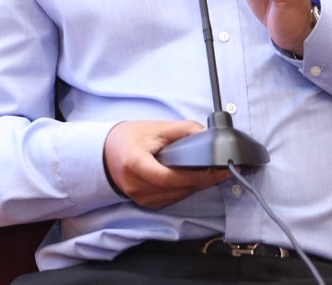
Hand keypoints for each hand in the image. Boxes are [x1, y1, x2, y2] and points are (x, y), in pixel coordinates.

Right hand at [103, 120, 230, 208]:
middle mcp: (136, 185)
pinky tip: (195, 179)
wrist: (107, 152)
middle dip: (203, 180)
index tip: (214, 169)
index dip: (193, 176)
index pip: (167, 177)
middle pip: (176, 189)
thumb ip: (182, 130)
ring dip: (197, 186)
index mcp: (135, 164)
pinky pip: (172, 199)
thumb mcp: (155, 128)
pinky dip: (185, 190)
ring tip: (214, 173)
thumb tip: (206, 134)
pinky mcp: (145, 203)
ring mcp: (140, 198)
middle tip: (224, 170)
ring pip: (177, 196)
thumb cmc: (129, 138)